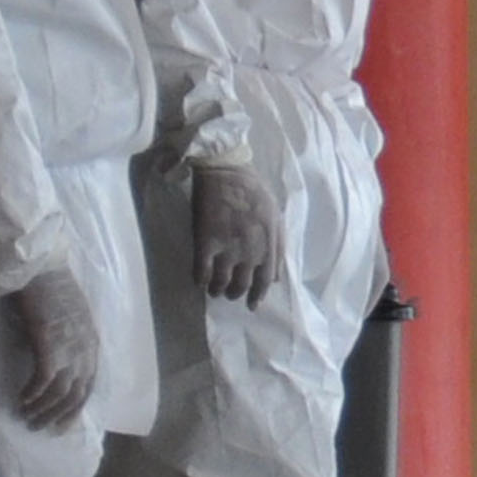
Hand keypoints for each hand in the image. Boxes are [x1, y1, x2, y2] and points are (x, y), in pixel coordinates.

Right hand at [10, 267, 99, 431]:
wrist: (42, 270)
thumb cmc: (51, 292)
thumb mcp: (69, 322)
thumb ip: (68, 343)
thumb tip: (54, 365)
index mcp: (92, 345)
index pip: (90, 387)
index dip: (75, 409)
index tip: (61, 426)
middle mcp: (86, 350)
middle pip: (77, 395)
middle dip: (57, 416)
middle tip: (39, 428)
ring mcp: (70, 349)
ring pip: (60, 393)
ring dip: (43, 410)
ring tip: (26, 418)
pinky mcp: (50, 345)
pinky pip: (44, 381)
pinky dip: (33, 394)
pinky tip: (21, 400)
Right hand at [190, 159, 280, 304]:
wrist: (226, 172)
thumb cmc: (254, 192)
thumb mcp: (276, 217)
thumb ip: (278, 246)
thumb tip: (275, 276)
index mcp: (269, 244)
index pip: (266, 280)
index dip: (258, 295)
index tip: (252, 305)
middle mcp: (251, 251)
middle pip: (242, 284)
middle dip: (235, 293)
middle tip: (229, 294)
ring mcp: (228, 247)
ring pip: (220, 282)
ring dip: (217, 290)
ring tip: (213, 290)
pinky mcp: (206, 242)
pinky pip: (201, 271)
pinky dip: (200, 280)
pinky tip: (198, 280)